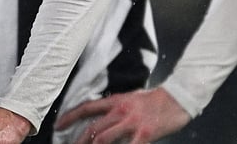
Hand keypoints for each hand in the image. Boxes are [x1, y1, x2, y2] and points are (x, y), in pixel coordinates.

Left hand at [55, 87, 190, 143]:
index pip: (87, 108)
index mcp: (116, 101)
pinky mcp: (144, 133)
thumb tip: (102, 120)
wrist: (178, 97)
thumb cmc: (155, 100)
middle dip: (78, 142)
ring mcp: (132, 123)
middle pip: (92, 129)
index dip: (70, 117)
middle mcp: (121, 111)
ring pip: (103, 139)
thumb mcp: (131, 99)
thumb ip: (116, 108)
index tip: (58, 126)